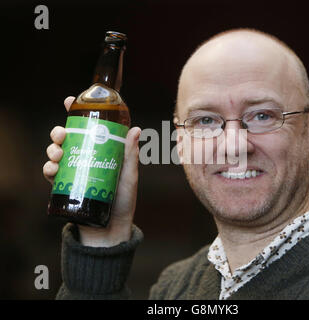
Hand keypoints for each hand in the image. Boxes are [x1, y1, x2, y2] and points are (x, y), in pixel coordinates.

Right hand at [43, 96, 140, 246]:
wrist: (112, 227)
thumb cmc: (124, 199)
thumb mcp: (129, 175)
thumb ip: (131, 154)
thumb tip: (135, 128)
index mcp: (100, 150)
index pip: (87, 127)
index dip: (76, 112)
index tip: (69, 101)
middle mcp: (85, 157)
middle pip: (67, 138)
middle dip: (59, 131)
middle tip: (61, 134)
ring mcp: (74, 171)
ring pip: (56, 153)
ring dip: (51, 148)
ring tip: (57, 152)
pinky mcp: (66, 186)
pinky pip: (51, 174)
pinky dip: (48, 169)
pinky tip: (52, 169)